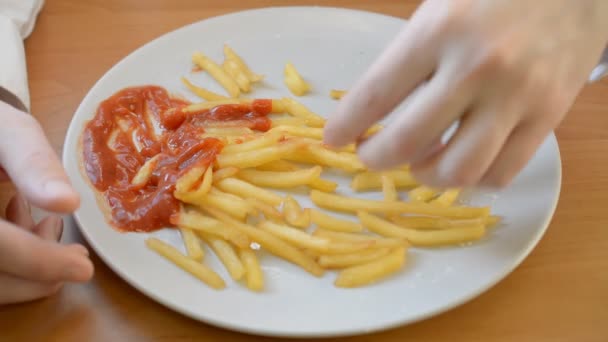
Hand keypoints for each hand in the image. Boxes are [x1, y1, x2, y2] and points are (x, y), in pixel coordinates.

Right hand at [0, 101, 92, 304]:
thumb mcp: (10, 132)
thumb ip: (35, 163)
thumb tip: (68, 202)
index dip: (37, 261)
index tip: (83, 267)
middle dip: (40, 270)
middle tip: (76, 253)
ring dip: (27, 270)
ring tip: (46, 226)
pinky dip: (13, 267)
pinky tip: (23, 231)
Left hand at [324, 0, 607, 186]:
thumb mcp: (439, 10)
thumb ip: (409, 60)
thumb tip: (373, 113)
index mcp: (439, 31)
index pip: (376, 94)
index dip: (346, 126)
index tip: (333, 140)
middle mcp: (476, 68)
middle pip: (409, 142)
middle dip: (377, 159)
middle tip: (371, 155)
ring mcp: (516, 96)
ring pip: (458, 170)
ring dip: (426, 176)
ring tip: (419, 163)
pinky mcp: (549, 116)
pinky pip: (502, 172)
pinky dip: (473, 179)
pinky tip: (462, 161)